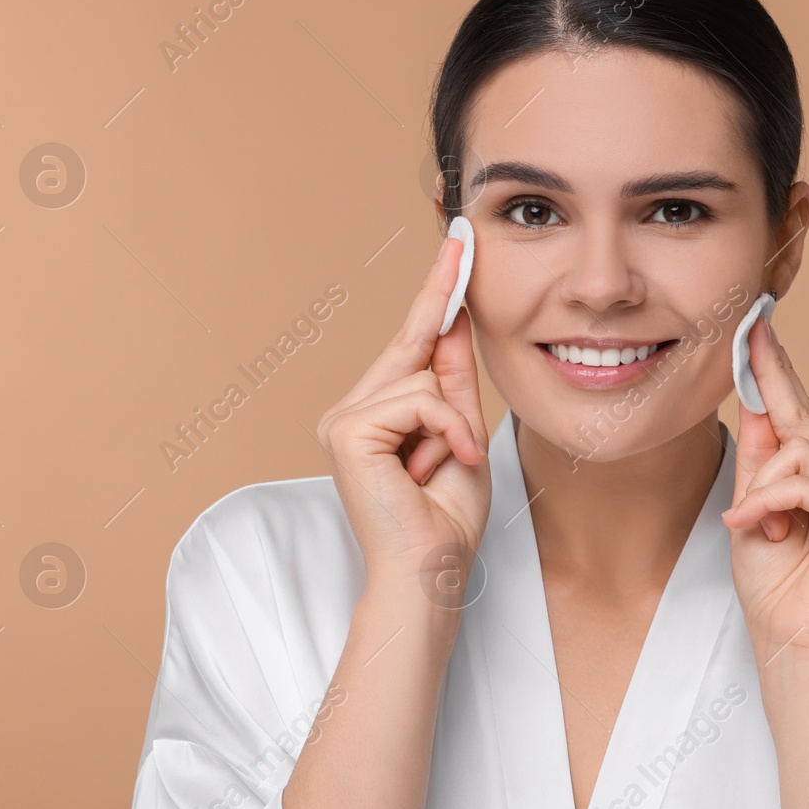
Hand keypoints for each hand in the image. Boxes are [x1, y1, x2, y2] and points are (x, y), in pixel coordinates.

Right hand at [316, 230, 490, 614]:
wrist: (431, 569)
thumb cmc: (447, 519)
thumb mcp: (463, 434)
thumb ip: (454, 381)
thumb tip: (457, 319)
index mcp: (380, 411)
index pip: (413, 340)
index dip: (435, 292)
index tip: (454, 247)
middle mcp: (353, 408)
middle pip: (414, 341)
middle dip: (444, 299)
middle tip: (462, 238)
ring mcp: (344, 416)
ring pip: (422, 376)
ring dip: (454, 422)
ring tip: (449, 464)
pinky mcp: (348, 429)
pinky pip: (418, 399)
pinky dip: (444, 431)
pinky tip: (436, 467)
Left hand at [722, 315, 808, 666]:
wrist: (790, 644)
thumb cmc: (773, 590)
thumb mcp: (750, 510)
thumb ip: (758, 460)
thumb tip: (755, 401)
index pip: (799, 413)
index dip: (778, 369)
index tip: (760, 324)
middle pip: (800, 422)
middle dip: (768, 390)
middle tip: (750, 330)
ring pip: (800, 452)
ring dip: (763, 489)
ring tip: (756, 527)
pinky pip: (807, 479)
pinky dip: (773, 501)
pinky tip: (761, 529)